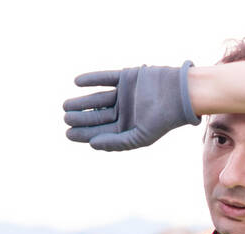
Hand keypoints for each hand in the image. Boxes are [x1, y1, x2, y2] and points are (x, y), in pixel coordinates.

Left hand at [63, 61, 200, 150]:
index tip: (68, 133)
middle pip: (96, 115)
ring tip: (66, 105)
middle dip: (80, 117)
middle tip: (65, 117)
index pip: (100, 132)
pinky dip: (91, 79)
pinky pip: (105, 78)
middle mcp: (123, 112)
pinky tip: (77, 82)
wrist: (180, 94)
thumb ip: (116, 143)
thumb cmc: (162, 120)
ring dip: (81, 101)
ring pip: (98, 98)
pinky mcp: (126, 78)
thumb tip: (92, 145)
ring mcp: (124, 94)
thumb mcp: (138, 137)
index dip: (83, 133)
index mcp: (126, 128)